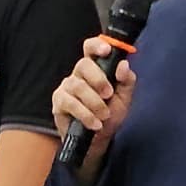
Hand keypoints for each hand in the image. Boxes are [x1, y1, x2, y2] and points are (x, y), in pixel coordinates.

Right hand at [51, 37, 137, 164]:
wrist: (98, 140)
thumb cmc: (109, 115)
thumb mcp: (124, 98)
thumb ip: (126, 81)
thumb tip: (123, 65)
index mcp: (95, 68)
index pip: (91, 48)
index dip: (97, 45)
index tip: (107, 50)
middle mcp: (78, 74)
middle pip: (83, 64)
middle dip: (99, 79)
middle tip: (109, 95)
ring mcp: (66, 87)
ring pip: (78, 86)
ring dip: (94, 102)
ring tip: (104, 115)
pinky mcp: (59, 102)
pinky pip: (70, 103)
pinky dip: (85, 114)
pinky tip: (94, 123)